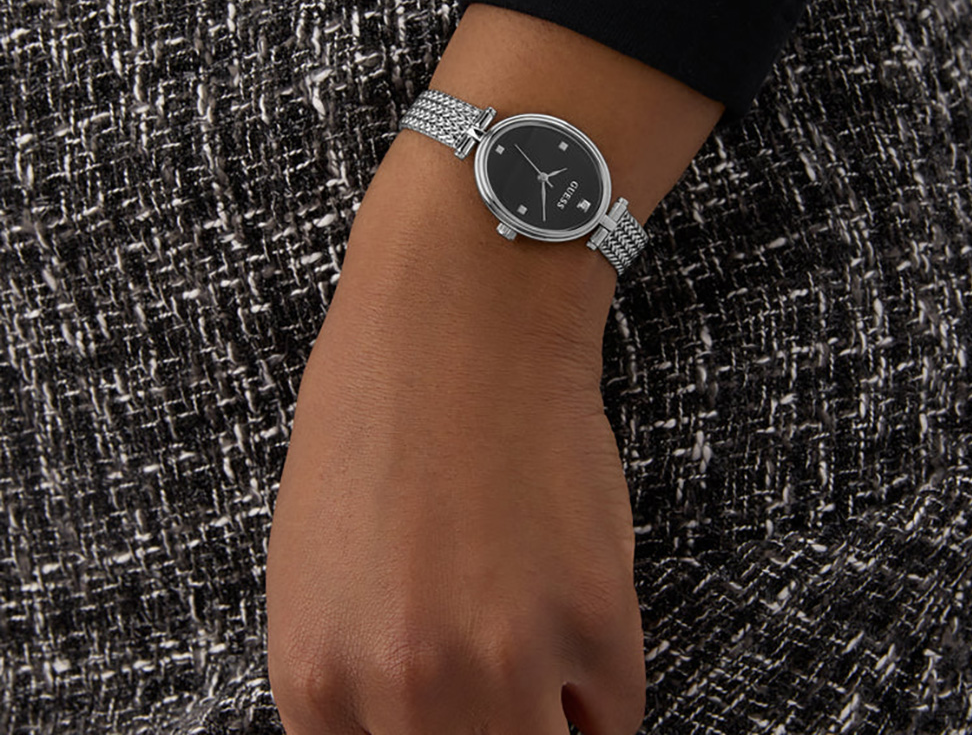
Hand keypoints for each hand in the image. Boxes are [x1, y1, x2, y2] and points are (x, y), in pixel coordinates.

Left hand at [265, 142, 645, 734]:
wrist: (461, 318)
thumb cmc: (384, 417)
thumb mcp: (325, 569)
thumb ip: (360, 681)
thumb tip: (411, 730)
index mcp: (316, 679)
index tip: (465, 721)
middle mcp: (403, 691)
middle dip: (497, 734)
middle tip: (509, 685)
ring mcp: (502, 660)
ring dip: (554, 715)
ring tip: (534, 632)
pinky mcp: (593, 616)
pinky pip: (616, 708)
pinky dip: (600, 670)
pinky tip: (568, 582)